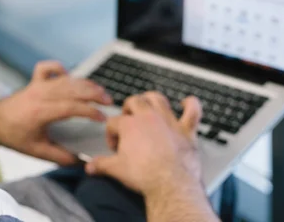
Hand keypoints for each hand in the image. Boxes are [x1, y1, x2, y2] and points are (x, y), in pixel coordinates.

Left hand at [0, 61, 112, 164]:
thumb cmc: (14, 136)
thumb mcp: (37, 151)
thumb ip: (60, 156)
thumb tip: (80, 161)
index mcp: (42, 111)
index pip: (72, 107)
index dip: (89, 111)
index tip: (102, 118)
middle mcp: (42, 94)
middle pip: (73, 88)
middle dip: (94, 93)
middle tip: (109, 102)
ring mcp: (38, 84)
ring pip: (66, 79)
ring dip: (85, 83)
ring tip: (100, 91)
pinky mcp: (35, 80)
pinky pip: (49, 68)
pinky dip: (61, 69)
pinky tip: (69, 77)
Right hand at [85, 92, 202, 196]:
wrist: (170, 185)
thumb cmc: (145, 176)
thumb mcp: (116, 170)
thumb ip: (101, 165)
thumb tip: (90, 166)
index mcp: (130, 125)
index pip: (113, 123)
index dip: (111, 134)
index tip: (114, 148)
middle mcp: (148, 118)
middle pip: (134, 101)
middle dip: (128, 109)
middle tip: (127, 121)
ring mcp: (168, 121)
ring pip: (158, 99)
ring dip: (151, 99)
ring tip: (148, 105)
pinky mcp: (186, 130)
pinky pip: (192, 111)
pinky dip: (191, 105)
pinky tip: (186, 102)